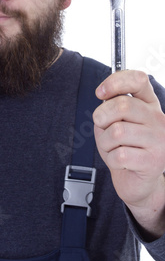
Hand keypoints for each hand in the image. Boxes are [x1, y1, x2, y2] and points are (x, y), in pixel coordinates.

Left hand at [93, 70, 164, 237]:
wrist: (137, 181)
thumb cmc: (125, 147)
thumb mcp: (115, 121)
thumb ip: (111, 106)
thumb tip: (106, 96)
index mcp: (149, 104)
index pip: (138, 79)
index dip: (115, 82)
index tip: (100, 93)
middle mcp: (158, 119)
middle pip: (123, 105)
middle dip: (102, 117)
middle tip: (103, 127)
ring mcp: (159, 140)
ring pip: (117, 132)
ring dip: (105, 142)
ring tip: (113, 148)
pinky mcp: (154, 162)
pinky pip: (119, 155)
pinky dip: (111, 159)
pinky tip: (120, 161)